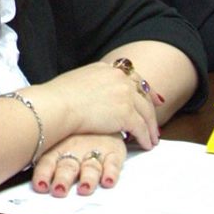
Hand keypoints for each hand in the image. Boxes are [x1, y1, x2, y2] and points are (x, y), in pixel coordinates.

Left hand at [32, 134, 125, 196]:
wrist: (97, 110)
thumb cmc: (72, 131)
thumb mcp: (54, 138)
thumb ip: (42, 158)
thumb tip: (28, 177)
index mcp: (57, 148)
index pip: (46, 163)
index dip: (43, 174)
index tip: (41, 186)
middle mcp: (74, 151)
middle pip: (68, 168)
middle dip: (63, 179)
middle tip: (60, 189)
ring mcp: (94, 151)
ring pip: (90, 168)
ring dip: (87, 179)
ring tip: (84, 187)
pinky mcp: (113, 152)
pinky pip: (113, 164)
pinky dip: (111, 173)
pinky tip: (108, 181)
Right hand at [37, 61, 157, 149]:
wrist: (57, 105)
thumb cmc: (57, 97)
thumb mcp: (76, 80)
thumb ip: (91, 84)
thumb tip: (89, 93)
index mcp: (107, 69)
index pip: (131, 77)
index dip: (143, 89)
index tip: (151, 97)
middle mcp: (119, 78)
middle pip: (143, 93)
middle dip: (152, 108)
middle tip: (156, 121)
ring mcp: (124, 94)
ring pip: (146, 112)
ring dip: (151, 127)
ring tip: (152, 138)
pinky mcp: (126, 113)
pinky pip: (141, 128)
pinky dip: (145, 138)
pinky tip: (146, 145)